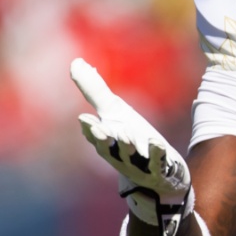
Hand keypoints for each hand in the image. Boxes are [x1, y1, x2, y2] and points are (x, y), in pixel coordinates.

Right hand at [71, 58, 192, 235]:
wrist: (160, 172)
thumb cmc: (132, 139)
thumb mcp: (115, 114)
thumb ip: (95, 91)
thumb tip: (75, 63)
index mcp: (107, 143)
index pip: (95, 137)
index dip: (90, 130)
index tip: (84, 118)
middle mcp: (119, 157)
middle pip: (109, 150)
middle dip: (105, 140)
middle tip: (102, 128)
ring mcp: (139, 166)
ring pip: (131, 158)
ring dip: (128, 147)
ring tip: (127, 135)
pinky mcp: (159, 171)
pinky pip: (158, 163)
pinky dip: (156, 154)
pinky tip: (157, 143)